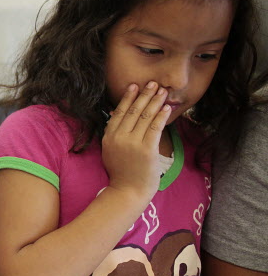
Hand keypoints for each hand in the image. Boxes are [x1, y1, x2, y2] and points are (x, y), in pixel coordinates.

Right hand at [102, 81, 170, 203]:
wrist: (127, 191)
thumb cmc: (122, 173)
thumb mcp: (111, 151)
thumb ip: (115, 134)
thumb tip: (118, 115)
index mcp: (109, 137)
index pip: (119, 112)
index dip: (128, 98)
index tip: (134, 86)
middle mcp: (119, 138)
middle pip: (133, 111)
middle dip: (144, 95)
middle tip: (153, 83)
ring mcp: (132, 143)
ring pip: (145, 117)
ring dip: (155, 102)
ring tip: (162, 91)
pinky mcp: (146, 150)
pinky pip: (155, 128)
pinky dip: (161, 116)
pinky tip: (166, 107)